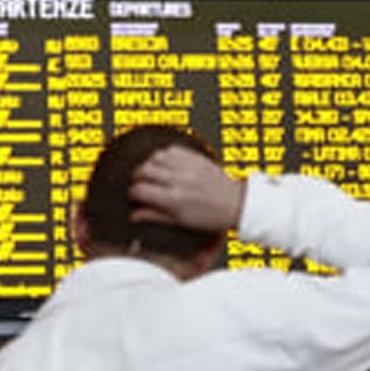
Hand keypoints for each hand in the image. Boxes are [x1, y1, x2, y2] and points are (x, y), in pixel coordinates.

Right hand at [129, 146, 245, 231]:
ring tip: (153, 173)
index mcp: (174, 199)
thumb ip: (155, 216)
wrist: (236, 204)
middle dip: (137, 177)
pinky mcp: (196, 157)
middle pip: (144, 170)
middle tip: (140, 184)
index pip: (140, 190)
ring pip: (156, 156)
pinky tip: (166, 164)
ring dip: (149, 164)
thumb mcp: (181, 222)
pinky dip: (165, 155)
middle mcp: (179, 180)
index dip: (133, 193)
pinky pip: (172, 149)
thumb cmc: (211, 216)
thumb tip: (134, 215)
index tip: (135, 196)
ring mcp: (188, 166)